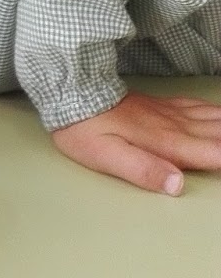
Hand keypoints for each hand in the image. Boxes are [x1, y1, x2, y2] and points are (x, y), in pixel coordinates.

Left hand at [52, 90, 220, 193]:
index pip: (212, 154)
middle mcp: (173, 126)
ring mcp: (167, 113)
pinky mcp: (159, 106)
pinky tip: (219, 113)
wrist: (71, 92)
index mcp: (165, 143)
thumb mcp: (107, 156)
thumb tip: (177, 185)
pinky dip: (215, 112)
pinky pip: (196, 107)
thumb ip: (143, 170)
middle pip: (218, 135)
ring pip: (211, 119)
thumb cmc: (85, 129)